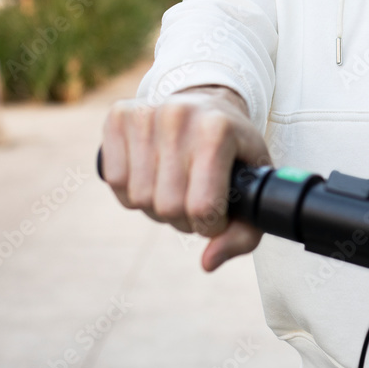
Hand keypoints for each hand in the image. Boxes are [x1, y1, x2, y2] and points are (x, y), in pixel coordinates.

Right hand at [101, 85, 270, 271]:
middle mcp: (180, 116)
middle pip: (167, 207)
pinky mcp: (119, 115)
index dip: (210, 225)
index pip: (202, 207)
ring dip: (156, 207)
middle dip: (183, 219)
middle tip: (195, 201)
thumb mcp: (254, 185)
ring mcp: (146, 113)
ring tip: (175, 188)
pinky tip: (152, 176)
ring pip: (138, 198)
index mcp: (218, 130)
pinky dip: (132, 192)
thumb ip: (244, 233)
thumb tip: (208, 263)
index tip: (217, 215)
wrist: (210, 104)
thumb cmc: (235, 151)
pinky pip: (114, 181)